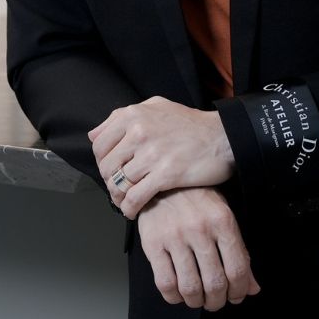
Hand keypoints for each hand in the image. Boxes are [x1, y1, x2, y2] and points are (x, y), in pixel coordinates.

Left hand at [90, 95, 234, 217]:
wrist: (223, 137)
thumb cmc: (190, 124)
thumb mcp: (156, 107)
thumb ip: (124, 116)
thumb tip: (94, 133)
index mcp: (133, 115)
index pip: (99, 144)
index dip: (101, 161)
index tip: (110, 170)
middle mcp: (138, 132)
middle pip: (106, 166)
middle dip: (109, 181)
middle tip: (117, 188)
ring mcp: (152, 154)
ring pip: (119, 182)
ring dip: (119, 196)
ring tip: (124, 201)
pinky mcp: (165, 174)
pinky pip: (136, 196)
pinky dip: (129, 207)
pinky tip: (132, 211)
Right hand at [136, 187, 260, 310]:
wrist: (161, 182)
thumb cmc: (197, 201)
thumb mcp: (223, 219)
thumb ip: (239, 254)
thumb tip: (253, 288)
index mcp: (222, 222)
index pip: (237, 269)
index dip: (239, 291)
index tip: (235, 296)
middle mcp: (199, 229)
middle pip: (215, 282)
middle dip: (217, 301)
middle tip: (215, 302)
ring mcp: (174, 236)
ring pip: (190, 287)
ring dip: (196, 302)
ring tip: (197, 300)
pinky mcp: (152, 242)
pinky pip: (164, 282)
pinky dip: (173, 297)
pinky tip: (177, 294)